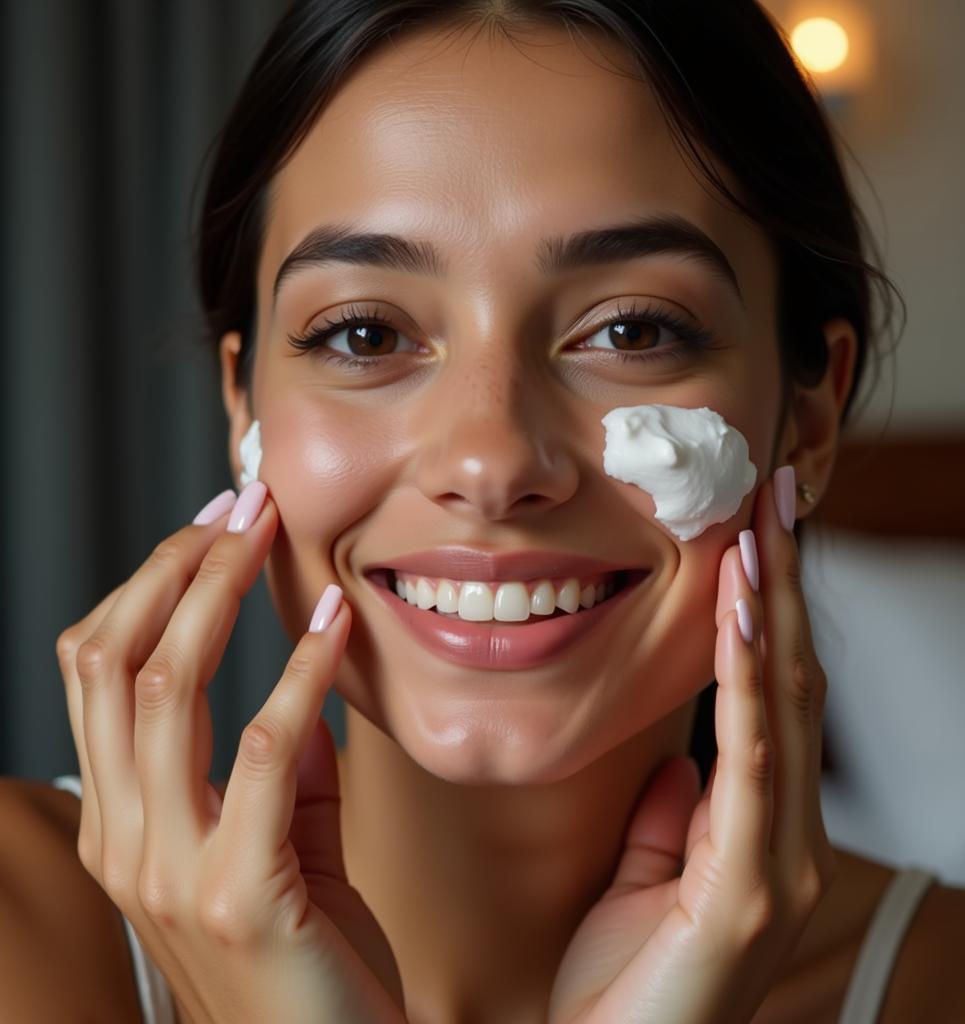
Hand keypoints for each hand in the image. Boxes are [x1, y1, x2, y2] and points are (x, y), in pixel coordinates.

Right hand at [55, 483, 405, 1023]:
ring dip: (217, 594)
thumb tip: (300, 672)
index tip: (212, 523)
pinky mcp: (235, 892)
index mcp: (120, 824)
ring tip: (269, 532)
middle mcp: (121, 842)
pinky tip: (334, 621)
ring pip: (163, 692)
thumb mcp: (283, 839)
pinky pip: (262, 751)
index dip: (149, 583)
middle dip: (175, 567)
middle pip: (113, 663)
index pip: (97, 671)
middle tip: (239, 503)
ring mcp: (166, 872)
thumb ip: (282, 764)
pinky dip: (298, 673)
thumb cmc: (312, 952)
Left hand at [547, 469, 838, 1023]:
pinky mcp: (749, 888)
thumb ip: (670, 816)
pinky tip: (739, 613)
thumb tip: (680, 762)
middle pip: (788, 679)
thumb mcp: (642, 877)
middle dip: (783, 581)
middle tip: (775, 492)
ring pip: (783, 704)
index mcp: (757, 826)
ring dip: (772, 606)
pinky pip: (752, 760)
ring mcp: (777, 862)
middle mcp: (787, 835)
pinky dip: (748, 679)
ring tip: (763, 525)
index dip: (767, 609)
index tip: (754, 531)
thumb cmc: (621, 982)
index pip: (769, 691)